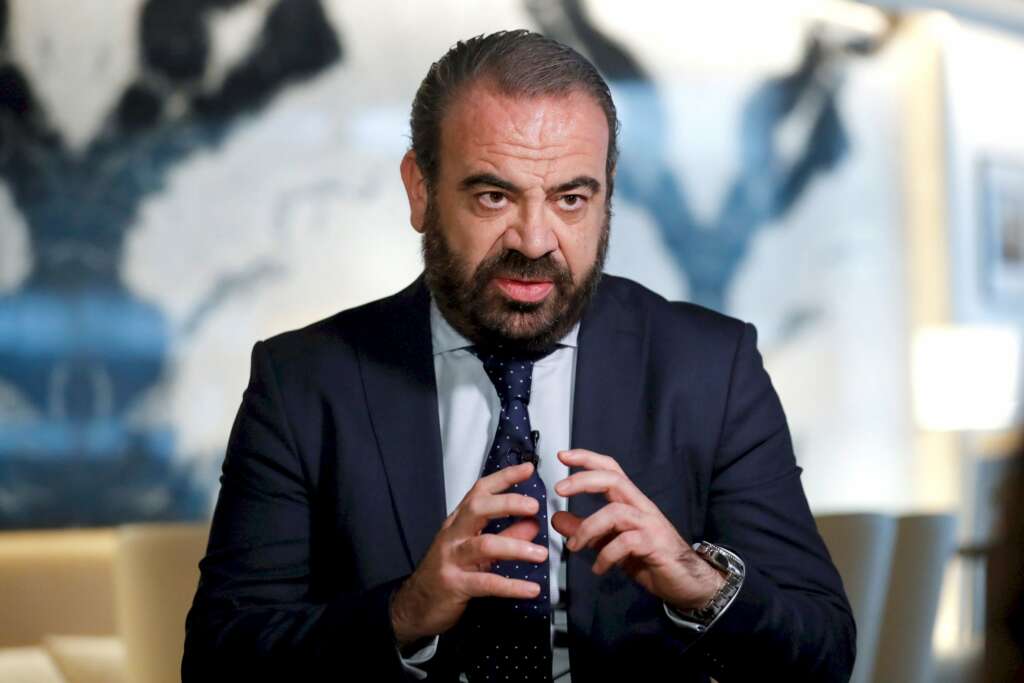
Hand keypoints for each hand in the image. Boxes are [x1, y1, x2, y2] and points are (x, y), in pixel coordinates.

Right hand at [389, 462, 547, 646]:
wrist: (415, 606)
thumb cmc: (445, 573)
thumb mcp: (476, 550)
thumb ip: (505, 535)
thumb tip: (532, 523)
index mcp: (458, 522)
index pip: (480, 492)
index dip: (504, 478)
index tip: (527, 469)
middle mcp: (453, 535)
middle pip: (477, 509)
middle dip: (507, 503)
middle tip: (534, 506)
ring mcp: (452, 559)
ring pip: (484, 545)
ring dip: (516, 547)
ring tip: (540, 554)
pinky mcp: (455, 584)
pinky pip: (486, 582)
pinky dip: (511, 586)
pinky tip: (531, 589)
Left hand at [551, 449, 724, 610]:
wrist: (686, 582)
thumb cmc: (649, 558)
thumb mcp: (609, 543)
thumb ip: (585, 529)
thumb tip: (557, 517)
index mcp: (630, 502)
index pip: (610, 470)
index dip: (588, 459)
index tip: (563, 455)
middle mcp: (641, 507)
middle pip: (614, 480)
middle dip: (584, 480)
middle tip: (559, 489)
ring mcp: (650, 524)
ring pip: (615, 512)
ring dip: (588, 529)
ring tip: (574, 547)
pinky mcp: (655, 545)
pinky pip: (626, 542)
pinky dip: (606, 555)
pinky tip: (599, 568)